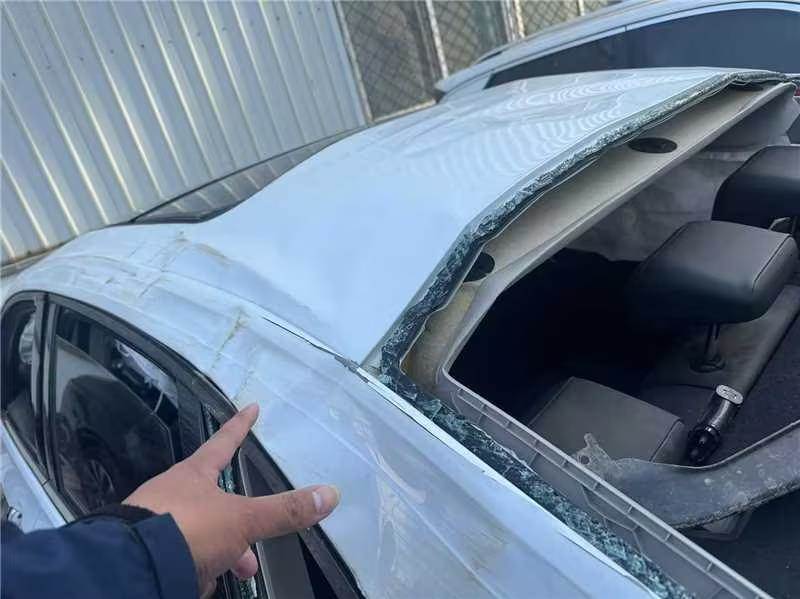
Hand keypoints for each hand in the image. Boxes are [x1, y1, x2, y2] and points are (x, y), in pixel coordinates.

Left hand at [124, 403, 339, 596]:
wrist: (129, 569)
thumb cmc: (186, 529)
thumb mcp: (242, 519)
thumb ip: (283, 511)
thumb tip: (329, 494)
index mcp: (193, 474)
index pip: (223, 443)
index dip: (240, 426)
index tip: (251, 407)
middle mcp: (170, 494)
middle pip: (212, 502)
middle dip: (236, 528)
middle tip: (250, 556)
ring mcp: (151, 525)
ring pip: (194, 536)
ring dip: (215, 556)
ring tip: (227, 575)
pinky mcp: (142, 553)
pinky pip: (174, 558)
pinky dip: (189, 570)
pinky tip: (195, 584)